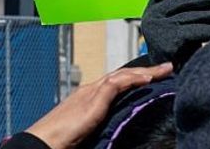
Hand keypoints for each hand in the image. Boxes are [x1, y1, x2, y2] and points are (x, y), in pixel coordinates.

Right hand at [25, 63, 173, 148]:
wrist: (43, 142)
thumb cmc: (60, 140)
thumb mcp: (87, 129)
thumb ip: (101, 123)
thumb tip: (117, 127)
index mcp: (89, 97)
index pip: (117, 81)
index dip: (136, 78)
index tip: (154, 77)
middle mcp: (90, 90)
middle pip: (123, 74)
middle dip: (146, 70)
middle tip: (167, 67)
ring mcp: (90, 93)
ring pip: (122, 75)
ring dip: (145, 71)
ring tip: (164, 69)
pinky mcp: (91, 100)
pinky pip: (115, 84)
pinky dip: (132, 79)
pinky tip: (147, 79)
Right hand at [141, 0, 209, 70]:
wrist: (166, 81)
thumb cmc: (177, 50)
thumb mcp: (177, 27)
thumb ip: (184, 11)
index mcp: (151, 10)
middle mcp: (151, 18)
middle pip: (180, 0)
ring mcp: (158, 30)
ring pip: (190, 16)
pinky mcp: (167, 43)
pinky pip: (194, 31)